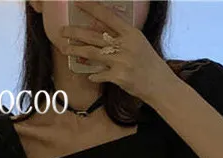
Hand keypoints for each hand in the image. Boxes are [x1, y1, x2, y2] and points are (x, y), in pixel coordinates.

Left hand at [61, 1, 176, 103]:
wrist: (160, 84)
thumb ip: (121, 37)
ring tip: (66, 48)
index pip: (107, 16)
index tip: (77, 2)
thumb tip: (102, 33)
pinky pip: (100, 74)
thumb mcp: (138, 43)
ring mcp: (121, 61)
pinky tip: (88, 74)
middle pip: (94, 36)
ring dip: (77, 50)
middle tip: (62, 31)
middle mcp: (125, 45)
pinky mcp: (118, 77)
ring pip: (92, 53)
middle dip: (75, 33)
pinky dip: (93, 74)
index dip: (91, 8)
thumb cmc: (149, 63)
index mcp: (131, 33)